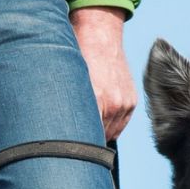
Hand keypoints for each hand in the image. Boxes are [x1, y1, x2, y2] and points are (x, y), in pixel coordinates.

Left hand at [70, 6, 135, 140]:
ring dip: (98, 133)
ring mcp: (123, 104)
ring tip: (85, 131)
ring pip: (110, 133)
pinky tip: (98, 121)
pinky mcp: (130, 102)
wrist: (99, 37)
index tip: (66, 151)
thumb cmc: (76, 57)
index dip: (75, 145)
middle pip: (98, 137)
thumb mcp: (66, 81)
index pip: (85, 136)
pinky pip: (120, 125)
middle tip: (72, 145)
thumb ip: (66, 107)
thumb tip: (59, 130)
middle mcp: (111, 104)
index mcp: (93, 99)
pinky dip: (110, 126)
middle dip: (85, 141)